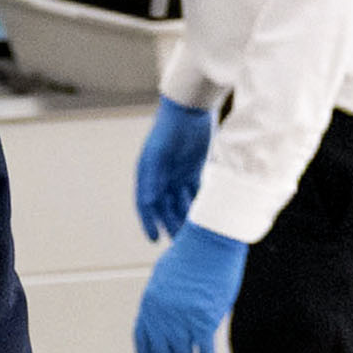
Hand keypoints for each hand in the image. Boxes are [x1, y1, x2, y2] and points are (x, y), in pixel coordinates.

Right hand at [132, 97, 212, 241]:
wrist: (189, 109)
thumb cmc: (169, 129)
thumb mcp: (158, 154)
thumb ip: (153, 177)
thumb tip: (149, 202)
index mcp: (147, 174)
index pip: (146, 204)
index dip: (149, 222)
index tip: (154, 239)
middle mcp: (161, 177)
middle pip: (166, 207)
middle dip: (171, 224)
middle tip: (180, 242)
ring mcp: (177, 173)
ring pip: (181, 202)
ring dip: (186, 217)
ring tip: (195, 233)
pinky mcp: (193, 169)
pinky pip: (195, 192)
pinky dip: (198, 204)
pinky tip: (206, 216)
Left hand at [133, 222, 248, 352]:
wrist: (209, 242)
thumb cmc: (189, 253)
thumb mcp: (164, 276)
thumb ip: (161, 298)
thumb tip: (163, 314)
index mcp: (149, 304)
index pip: (142, 337)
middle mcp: (162, 316)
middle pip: (162, 351)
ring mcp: (183, 320)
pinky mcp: (205, 322)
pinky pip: (204, 350)